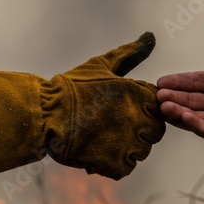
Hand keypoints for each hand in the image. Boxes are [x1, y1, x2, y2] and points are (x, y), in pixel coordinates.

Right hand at [0, 32, 165, 180]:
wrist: (43, 114)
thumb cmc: (72, 87)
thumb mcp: (103, 64)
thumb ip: (131, 53)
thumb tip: (151, 36)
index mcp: (138, 95)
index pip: (159, 108)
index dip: (143, 110)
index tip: (124, 109)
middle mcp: (137, 119)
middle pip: (154, 132)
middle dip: (138, 130)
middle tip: (112, 124)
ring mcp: (127, 143)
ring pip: (141, 151)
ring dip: (126, 147)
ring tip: (103, 137)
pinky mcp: (114, 163)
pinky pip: (126, 167)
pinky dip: (114, 162)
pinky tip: (98, 150)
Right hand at [157, 21, 203, 144]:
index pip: (193, 82)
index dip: (177, 82)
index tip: (160, 82)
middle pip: (190, 101)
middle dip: (173, 99)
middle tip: (158, 96)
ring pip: (195, 117)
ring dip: (179, 113)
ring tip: (165, 107)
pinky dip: (197, 126)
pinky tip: (186, 118)